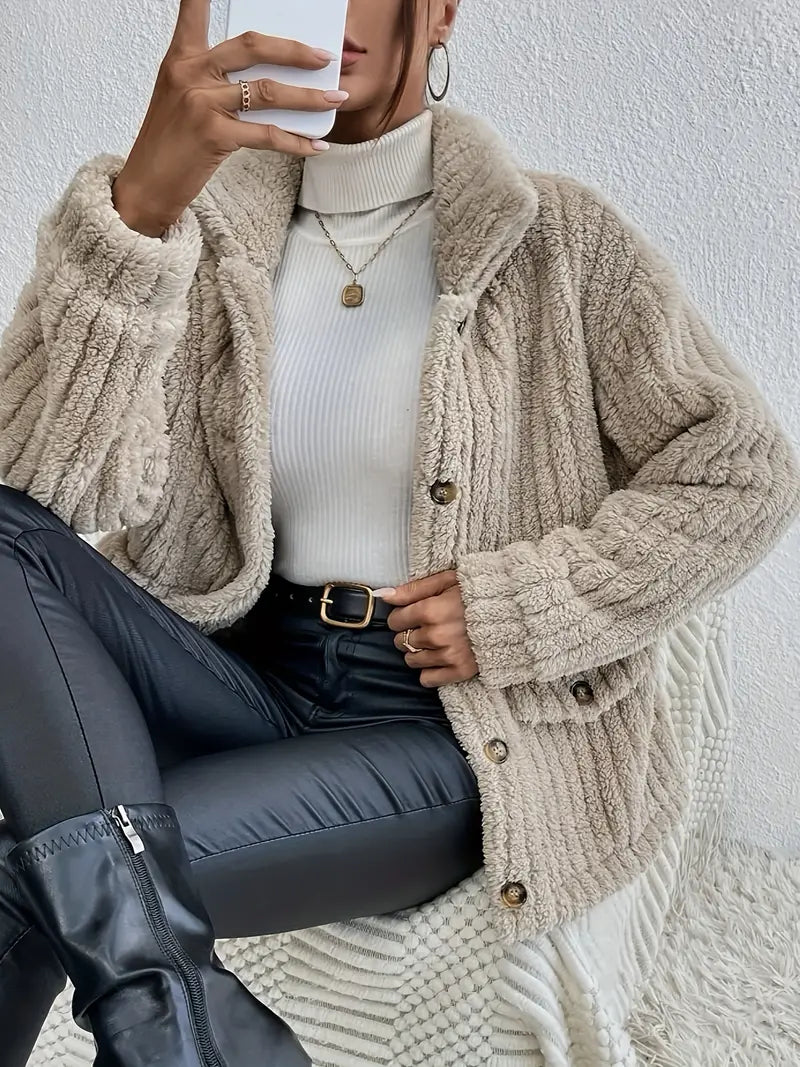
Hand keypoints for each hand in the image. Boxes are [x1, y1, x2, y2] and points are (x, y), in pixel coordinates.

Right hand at [113, 0, 343, 235]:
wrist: (146, 186)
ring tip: (334, 99)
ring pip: (267, 92)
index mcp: (181, 59)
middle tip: (323, 57)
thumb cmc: (168, 147)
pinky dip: (296, 142)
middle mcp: (190, 73)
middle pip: (252, 47)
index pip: (195, 12)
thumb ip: (212, 82)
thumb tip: (263, 84)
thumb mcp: (182, 101)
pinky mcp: (213, 135)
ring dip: (307, 97)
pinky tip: (316, 145)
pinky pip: (267, 135)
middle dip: (294, 51)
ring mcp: (201, 103)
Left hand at [377, 570, 478, 687]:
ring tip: (435, 641)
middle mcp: (436, 635)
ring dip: (418, 652)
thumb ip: (412, 589)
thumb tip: (382, 596)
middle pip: (401, 642)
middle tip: (428, 626)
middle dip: (410, 634)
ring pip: (411, 661)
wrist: (512, 611)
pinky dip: (429, 671)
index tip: (415, 614)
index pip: (395, 621)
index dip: (402, 616)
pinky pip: (427, 679)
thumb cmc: (476, 592)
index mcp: (430, 611)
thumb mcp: (445, 581)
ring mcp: (448, 655)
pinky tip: (439, 658)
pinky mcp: (460, 670)